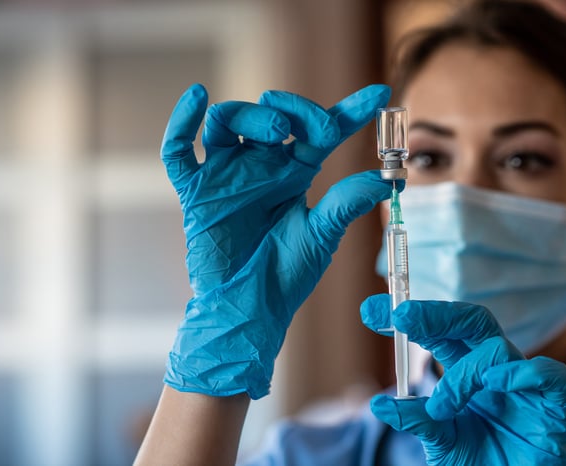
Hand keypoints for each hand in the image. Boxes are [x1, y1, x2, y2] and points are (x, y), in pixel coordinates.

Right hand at [163, 84, 393, 398]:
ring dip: (251, 115)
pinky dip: (182, 122)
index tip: (379, 94)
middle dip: (295, 110)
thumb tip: (386, 180)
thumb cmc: (284, 276)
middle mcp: (259, 167)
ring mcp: (225, 176)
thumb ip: (346, 203)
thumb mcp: (321, 236)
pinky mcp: (196, 192)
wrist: (249, 309)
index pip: (320, 131)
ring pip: (227, 121)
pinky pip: (179, 150)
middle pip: (271, 113)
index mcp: (293, 173)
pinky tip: (197, 95)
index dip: (349, 111)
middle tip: (315, 131)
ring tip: (278, 134)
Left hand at [361, 297, 565, 464]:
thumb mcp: (440, 442)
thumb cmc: (480, 464)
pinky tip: (496, 383)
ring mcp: (523, 385)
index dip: (409, 318)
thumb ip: (416, 420)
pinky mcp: (553, 407)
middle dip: (435, 314)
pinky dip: (523, 373)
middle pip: (470, 321)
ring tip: (444, 407)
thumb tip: (378, 406)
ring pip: (497, 348)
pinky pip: (549, 375)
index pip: (438, 333)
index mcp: (465, 373)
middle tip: (402, 317)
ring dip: (465, 373)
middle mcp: (492, 371)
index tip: (370, 312)